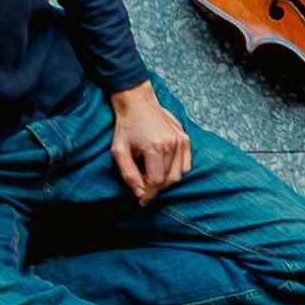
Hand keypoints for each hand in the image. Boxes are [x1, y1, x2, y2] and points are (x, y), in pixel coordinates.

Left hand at [108, 84, 190, 203]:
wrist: (138, 103)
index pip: (156, 181)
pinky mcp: (185, 139)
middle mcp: (171, 145)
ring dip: (165, 181)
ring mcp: (180, 142)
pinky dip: (176, 172)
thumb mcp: (119, 151)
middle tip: (144, 186)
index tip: (142, 202)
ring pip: (178, 174)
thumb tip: (139, 193)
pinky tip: (164, 169)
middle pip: (168, 180)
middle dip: (156, 188)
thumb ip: (128, 174)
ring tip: (152, 176)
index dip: (149, 194)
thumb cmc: (126, 126)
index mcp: (154, 147)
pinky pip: (185, 165)